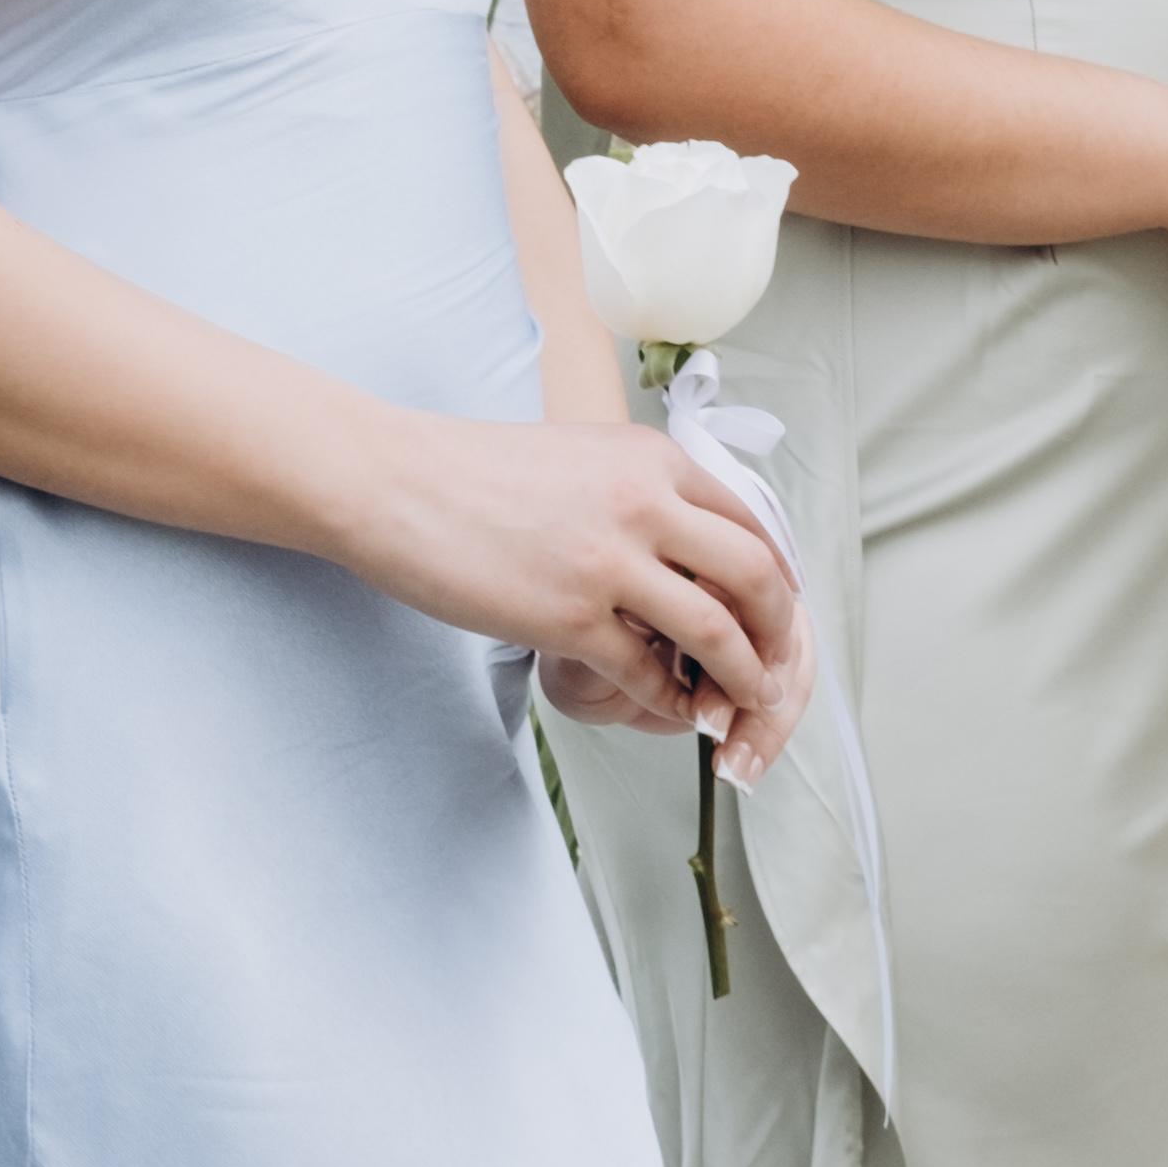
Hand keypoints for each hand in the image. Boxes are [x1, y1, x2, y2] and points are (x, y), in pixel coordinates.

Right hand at [360, 416, 808, 776]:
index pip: (752, 523)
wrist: (391, 481)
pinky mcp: (569, 618)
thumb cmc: (471, 471)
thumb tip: (683, 541)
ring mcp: (610, 564)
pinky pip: (649, 674)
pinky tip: (674, 712)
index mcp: (652, 458)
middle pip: (756, 577)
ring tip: (741, 703)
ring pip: (717, 632)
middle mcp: (646, 504)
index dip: (777, 578)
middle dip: (777, 632)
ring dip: (742, 678)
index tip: (776, 613)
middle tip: (775, 666)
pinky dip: (672, 701)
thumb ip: (639, 490)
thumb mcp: (581, 454)